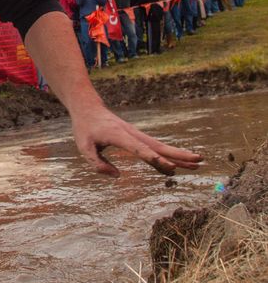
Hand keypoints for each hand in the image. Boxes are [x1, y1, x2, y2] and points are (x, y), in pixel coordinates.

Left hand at [70, 104, 202, 176]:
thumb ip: (97, 163)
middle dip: (178, 155)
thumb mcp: (83, 146)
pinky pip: (154, 147)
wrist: (88, 107)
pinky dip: (167, 154)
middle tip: (198, 162)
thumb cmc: (85, 127)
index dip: (154, 159)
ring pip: (159, 146)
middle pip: (157, 146)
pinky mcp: (136, 137)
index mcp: (118, 135)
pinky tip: (178, 163)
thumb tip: (117, 175)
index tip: (170, 168)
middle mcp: (131, 133)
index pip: (139, 149)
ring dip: (178, 154)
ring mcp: (135, 134)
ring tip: (198, 163)